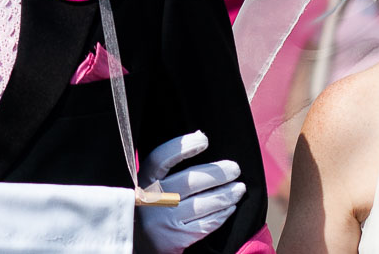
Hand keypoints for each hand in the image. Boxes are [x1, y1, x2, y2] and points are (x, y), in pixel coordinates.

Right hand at [137, 131, 245, 253]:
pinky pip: (205, 225)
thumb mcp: (148, 184)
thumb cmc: (150, 206)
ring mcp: (163, 221)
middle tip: (234, 168)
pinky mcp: (176, 239)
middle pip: (189, 181)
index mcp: (142, 180)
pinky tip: (229, 207)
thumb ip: (166, 166)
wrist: (139, 242)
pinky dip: (221, 214)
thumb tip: (200, 136)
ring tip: (239, 188)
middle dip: (217, 173)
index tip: (204, 140)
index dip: (182, 147)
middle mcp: (151, 200)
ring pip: (202, 204)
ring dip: (225, 195)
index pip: (160, 159)